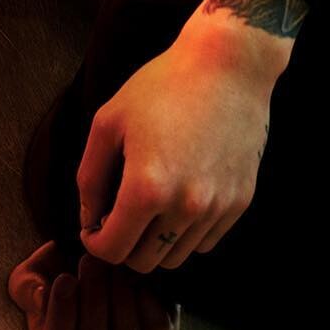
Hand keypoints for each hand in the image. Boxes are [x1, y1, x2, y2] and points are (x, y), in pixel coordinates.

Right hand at [9, 241, 179, 329]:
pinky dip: (145, 297)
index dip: (62, 315)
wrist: (98, 291)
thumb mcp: (32, 285)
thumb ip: (27, 286)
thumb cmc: (61, 288)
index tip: (65, 279)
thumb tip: (42, 292)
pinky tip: (132, 278)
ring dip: (118, 293)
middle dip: (94, 299)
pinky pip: (155, 326)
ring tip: (109, 264)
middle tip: (90, 261)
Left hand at [76, 20, 281, 272]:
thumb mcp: (109, 121)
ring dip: (156, 241)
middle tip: (118, 215)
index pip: (113, 250)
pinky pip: (205, 241)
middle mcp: (184, 207)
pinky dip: (186, 232)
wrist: (227, 67)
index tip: (93, 225)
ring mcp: (217, 208)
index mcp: (147, 188)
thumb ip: (90, 176)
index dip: (95, 242)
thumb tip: (89, 217)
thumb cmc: (162, 86)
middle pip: (145, 262)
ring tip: (149, 205)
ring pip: (177, 257)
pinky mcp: (240, 202)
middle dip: (124, 245)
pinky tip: (178, 198)